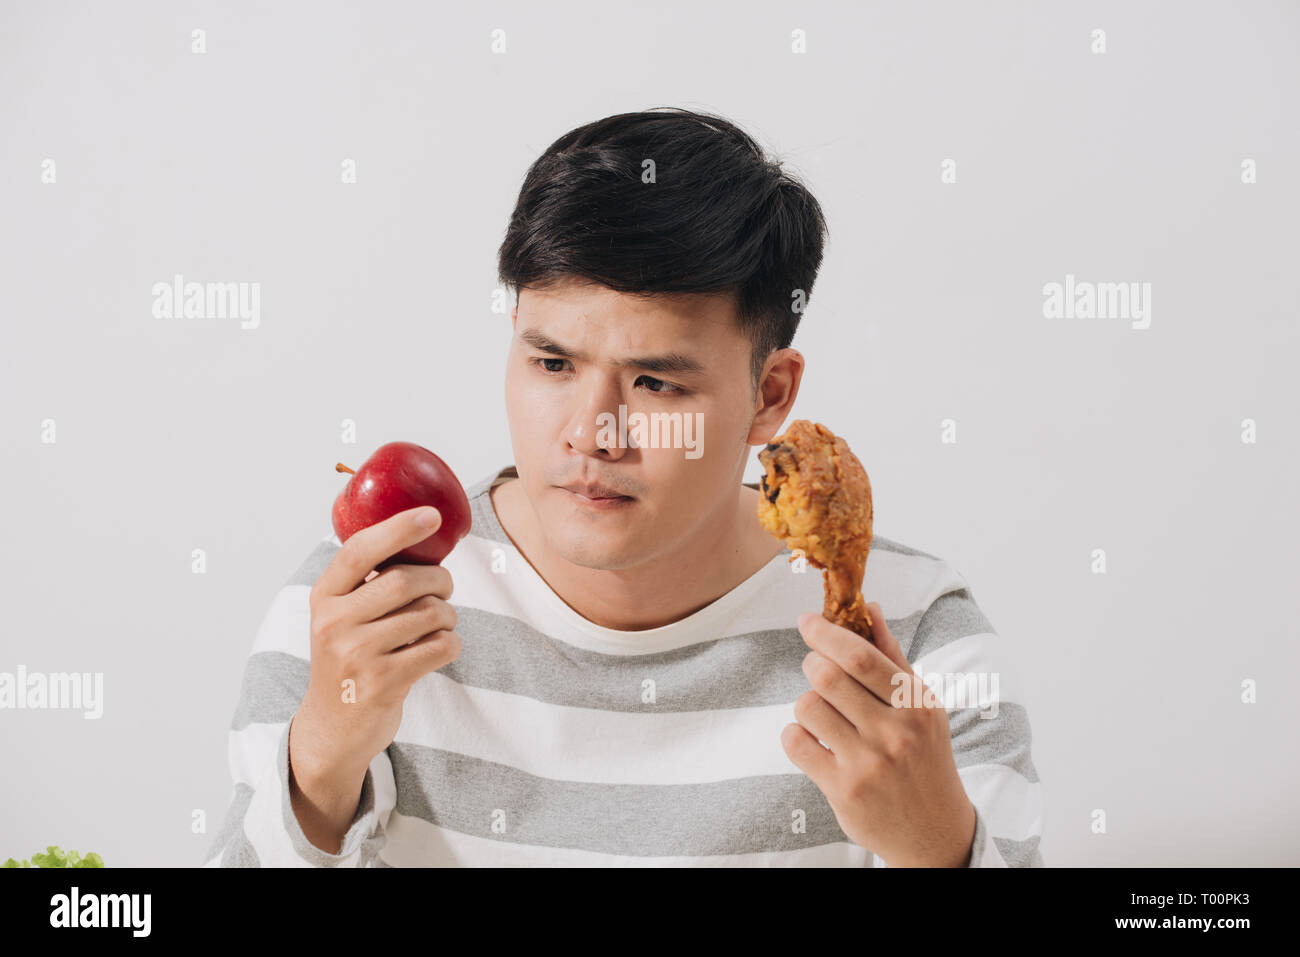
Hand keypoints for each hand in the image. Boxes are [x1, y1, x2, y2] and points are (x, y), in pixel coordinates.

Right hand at [294, 506, 461, 785]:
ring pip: (428, 614)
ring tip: (438, 624)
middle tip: (444, 588)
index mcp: (324, 596)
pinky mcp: (382, 683)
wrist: (333, 728)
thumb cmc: (350, 658)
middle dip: (438, 580)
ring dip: (447, 616)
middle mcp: (334, 622)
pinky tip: (438, 649)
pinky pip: (439, 647)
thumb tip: (420, 530)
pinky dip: (450, 644)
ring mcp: (356, 655)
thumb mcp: (342, 615)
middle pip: (405, 581)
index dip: (399, 528)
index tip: (431, 515)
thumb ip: (367, 580)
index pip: (361, 550)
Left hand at [780, 602, 976, 866]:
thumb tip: (869, 607)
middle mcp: (895, 734)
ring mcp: (868, 764)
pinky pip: (796, 742)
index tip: (806, 621)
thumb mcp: (921, 706)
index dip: (826, 633)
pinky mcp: (844, 790)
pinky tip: (815, 741)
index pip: (861, 657)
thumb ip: (892, 657)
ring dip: (807, 703)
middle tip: (817, 669)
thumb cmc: (924, 757)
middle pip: (827, 677)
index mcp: (916, 705)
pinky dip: (796, 734)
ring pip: (807, 707)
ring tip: (824, 714)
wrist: (935, 831)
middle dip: (812, 664)